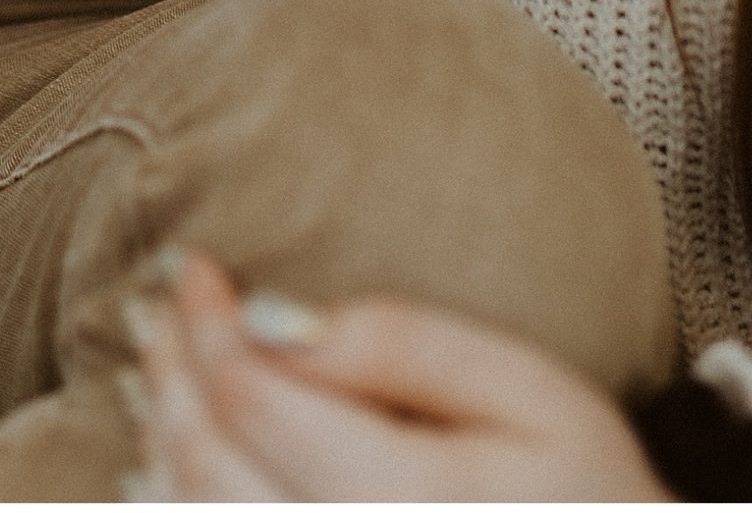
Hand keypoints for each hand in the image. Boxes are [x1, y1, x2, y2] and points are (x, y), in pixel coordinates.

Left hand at [126, 251, 673, 501]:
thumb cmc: (591, 493)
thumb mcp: (531, 392)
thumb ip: (403, 345)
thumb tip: (271, 320)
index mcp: (406, 502)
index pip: (255, 398)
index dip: (206, 322)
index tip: (192, 265)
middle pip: (208, 466)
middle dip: (172, 374)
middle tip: (162, 307)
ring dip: (163, 442)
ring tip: (159, 372)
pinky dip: (181, 511)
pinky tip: (170, 473)